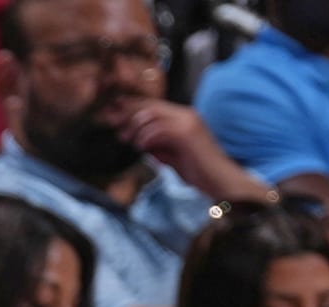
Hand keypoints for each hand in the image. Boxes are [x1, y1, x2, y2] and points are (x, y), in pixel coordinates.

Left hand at [119, 100, 255, 196]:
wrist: (219, 179)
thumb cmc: (198, 170)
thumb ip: (158, 146)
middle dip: (127, 112)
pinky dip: (147, 137)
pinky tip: (140, 146)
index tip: (113, 112)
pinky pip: (160, 129)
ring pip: (153, 115)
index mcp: (182, 118)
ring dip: (135, 126)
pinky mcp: (187, 134)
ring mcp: (187, 122)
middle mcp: (185, 115)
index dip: (132, 108)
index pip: (154, 107)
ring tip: (125, 137)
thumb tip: (140, 141)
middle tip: (109, 118)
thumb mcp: (171, 156)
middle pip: (151, 106)